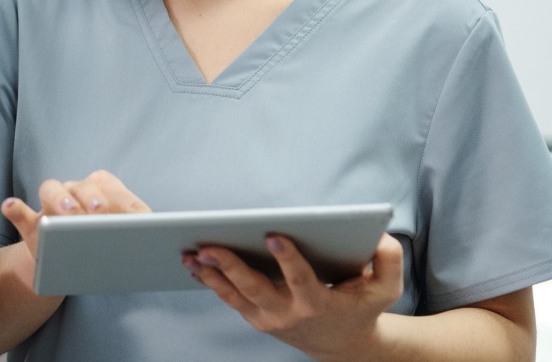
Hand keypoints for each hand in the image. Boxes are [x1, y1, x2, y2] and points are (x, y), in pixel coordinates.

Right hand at [1, 170, 151, 259]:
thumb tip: (156, 232)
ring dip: (58, 198)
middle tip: (97, 213)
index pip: (110, 187)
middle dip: (91, 197)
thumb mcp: (123, 242)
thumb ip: (135, 234)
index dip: (118, 198)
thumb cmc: (103, 249)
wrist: (70, 267)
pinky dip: (15, 208)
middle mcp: (74, 191)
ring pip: (50, 189)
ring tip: (66, 212)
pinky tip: (10, 206)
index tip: (125, 213)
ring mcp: (50, 205)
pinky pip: (19, 211)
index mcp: (100, 189)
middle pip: (81, 185)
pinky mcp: (30, 223)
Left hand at [183, 233, 403, 361]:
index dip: (288, 259)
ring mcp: (268, 318)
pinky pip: (229, 298)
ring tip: (189, 254)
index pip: (301, 280)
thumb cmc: (363, 307)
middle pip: (254, 289)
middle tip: (208, 246)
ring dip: (210, 275)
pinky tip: (193, 264)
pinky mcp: (255, 317)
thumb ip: (389, 260)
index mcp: (319, 304)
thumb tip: (379, 236)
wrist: (342, 344)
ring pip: (234, 296)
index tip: (274, 234)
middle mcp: (288, 314)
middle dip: (230, 267)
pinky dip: (210, 281)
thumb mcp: (387, 288)